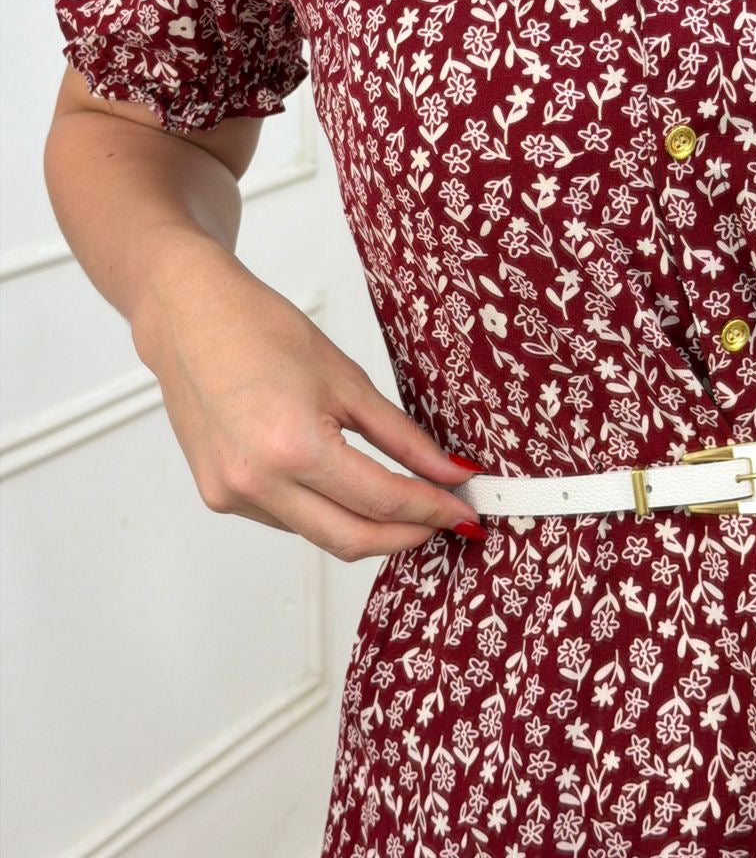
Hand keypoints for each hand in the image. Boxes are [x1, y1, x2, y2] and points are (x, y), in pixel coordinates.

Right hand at [133, 245, 487, 558]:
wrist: (190, 317)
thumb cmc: (261, 331)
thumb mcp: (348, 380)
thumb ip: (402, 436)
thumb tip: (446, 471)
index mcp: (294, 448)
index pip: (383, 500)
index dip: (432, 510)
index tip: (463, 511)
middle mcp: (257, 482)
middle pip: (353, 539)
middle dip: (407, 534)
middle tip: (443, 519)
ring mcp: (232, 495)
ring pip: (320, 535)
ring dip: (367, 525)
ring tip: (403, 499)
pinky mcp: (219, 497)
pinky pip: (289, 520)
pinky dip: (325, 510)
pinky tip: (343, 485)